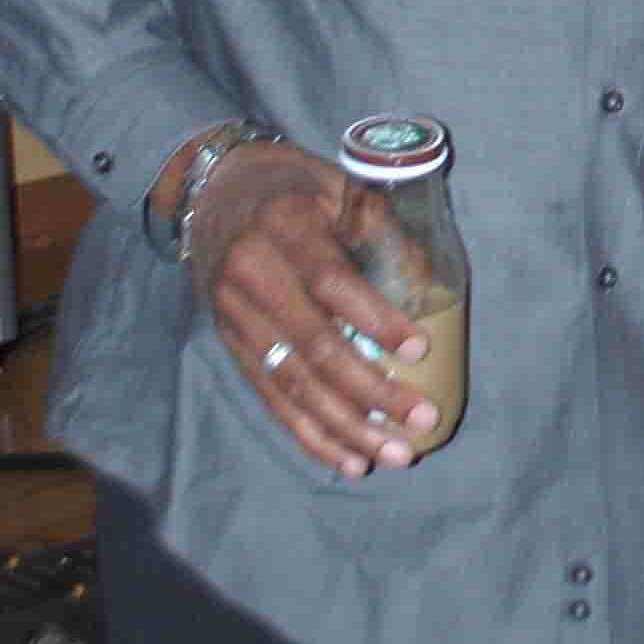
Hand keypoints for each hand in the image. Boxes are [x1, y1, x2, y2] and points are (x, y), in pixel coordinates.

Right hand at [185, 139, 440, 477]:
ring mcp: (234, 316)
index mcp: (283, 228)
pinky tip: (348, 459)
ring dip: (345, 427)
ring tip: (393, 454)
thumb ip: (382, 227)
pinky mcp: (229, 344)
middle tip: (421, 419)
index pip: (332, 284)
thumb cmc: (292, 186)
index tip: (420, 351)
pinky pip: (270, 397)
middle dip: (371, 392)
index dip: (376, 320)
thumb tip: (429, 287)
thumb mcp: (339, 184)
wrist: (213, 189)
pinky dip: (309, 434)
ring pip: (291, 384)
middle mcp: (251, 275)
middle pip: (313, 347)